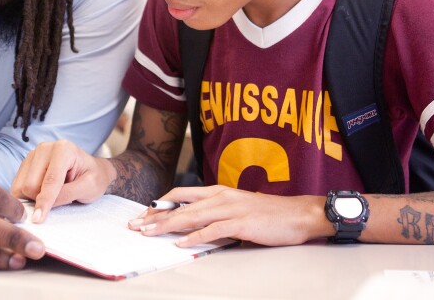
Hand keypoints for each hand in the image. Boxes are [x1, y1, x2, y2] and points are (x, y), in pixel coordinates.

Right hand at [11, 140, 115, 222]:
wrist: (92, 170)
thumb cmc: (94, 178)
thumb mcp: (89, 188)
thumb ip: (67, 194)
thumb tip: (44, 206)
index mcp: (63, 149)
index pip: (50, 181)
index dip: (44, 202)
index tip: (38, 219)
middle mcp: (44, 148)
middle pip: (30, 185)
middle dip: (40, 199)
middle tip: (59, 199)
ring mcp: (33, 155)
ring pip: (20, 187)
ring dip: (33, 198)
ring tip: (52, 194)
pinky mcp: (26, 164)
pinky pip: (17, 187)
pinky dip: (27, 195)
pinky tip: (42, 192)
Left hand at [128, 185, 326, 247]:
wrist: (297, 214)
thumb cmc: (267, 214)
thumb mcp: (236, 208)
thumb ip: (215, 213)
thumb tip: (193, 225)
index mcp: (218, 191)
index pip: (180, 195)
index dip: (160, 205)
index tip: (143, 215)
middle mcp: (220, 196)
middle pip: (179, 205)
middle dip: (155, 216)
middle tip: (135, 225)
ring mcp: (230, 208)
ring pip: (190, 216)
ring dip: (167, 225)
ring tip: (148, 233)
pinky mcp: (240, 222)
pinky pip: (212, 230)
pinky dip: (194, 237)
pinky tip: (180, 242)